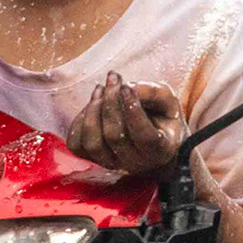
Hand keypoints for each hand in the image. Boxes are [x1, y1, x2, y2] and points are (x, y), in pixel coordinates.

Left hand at [70, 70, 188, 176]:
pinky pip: (76, 144)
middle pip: (114, 136)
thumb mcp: (167, 101)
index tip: (127, 87)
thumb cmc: (161, 115)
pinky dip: (79, 121)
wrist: (152, 133)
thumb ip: (153, 93)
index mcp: (159, 151)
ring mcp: (111, 163)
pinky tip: (93, 104)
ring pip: (92, 143)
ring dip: (93, 110)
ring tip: (101, 88)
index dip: (133, 111)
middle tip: (113, 78)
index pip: (144, 137)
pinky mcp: (92, 159)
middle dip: (110, 102)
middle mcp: (134, 163)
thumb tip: (127, 87)